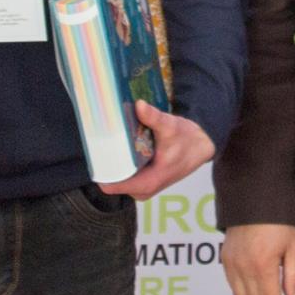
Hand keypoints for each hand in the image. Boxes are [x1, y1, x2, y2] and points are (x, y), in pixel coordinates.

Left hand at [98, 101, 214, 199]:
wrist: (201, 145)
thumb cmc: (187, 139)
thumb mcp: (171, 126)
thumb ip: (154, 118)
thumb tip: (139, 105)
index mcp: (148, 182)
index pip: (112, 186)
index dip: (100, 170)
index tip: (93, 152)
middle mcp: (143, 189)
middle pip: (112, 180)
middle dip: (105, 162)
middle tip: (98, 140)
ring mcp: (143, 187)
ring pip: (118, 177)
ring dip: (112, 162)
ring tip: (105, 141)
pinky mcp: (144, 181)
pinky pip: (124, 175)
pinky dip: (120, 162)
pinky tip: (116, 147)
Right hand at [222, 224, 294, 294]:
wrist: (255, 199)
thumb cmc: (279, 221)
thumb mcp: (294, 247)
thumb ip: (293, 276)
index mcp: (263, 265)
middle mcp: (244, 267)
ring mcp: (232, 263)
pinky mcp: (225, 258)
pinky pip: (233, 285)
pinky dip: (244, 293)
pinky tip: (257, 288)